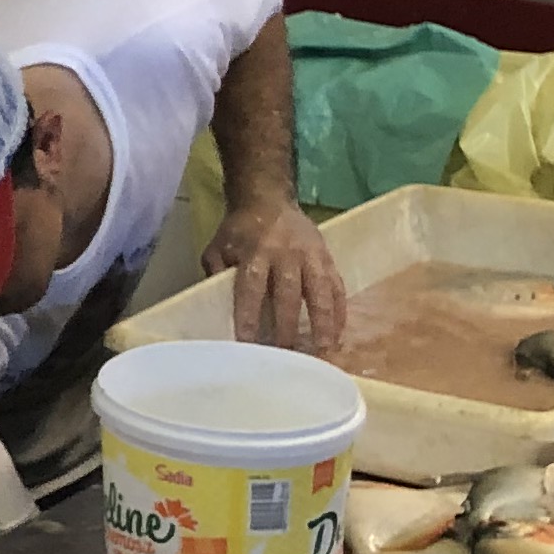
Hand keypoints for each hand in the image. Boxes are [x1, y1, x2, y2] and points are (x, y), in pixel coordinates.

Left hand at [207, 197, 346, 353]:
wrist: (268, 198)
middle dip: (287, 327)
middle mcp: (286, 254)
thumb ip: (216, 274)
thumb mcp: (218, 247)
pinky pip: (337, 287)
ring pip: (321, 292)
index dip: (250, 316)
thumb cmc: (240, 230)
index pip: (251, 288)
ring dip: (323, 324)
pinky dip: (339, 312)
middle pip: (289, 294)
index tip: (248, 343)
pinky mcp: (327, 258)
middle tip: (286, 355)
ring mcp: (311, 256)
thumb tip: (215, 309)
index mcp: (256, 251)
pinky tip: (339, 334)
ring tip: (324, 351)